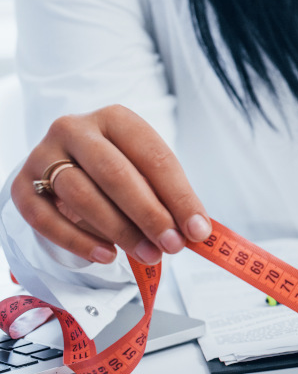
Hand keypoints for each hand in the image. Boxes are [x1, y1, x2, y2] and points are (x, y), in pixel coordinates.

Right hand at [11, 105, 210, 266]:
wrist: (67, 164)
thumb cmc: (118, 167)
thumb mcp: (146, 170)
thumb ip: (169, 196)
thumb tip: (196, 231)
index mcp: (116, 118)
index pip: (153, 157)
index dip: (179, 196)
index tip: (198, 230)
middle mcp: (75, 129)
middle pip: (115, 174)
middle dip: (149, 215)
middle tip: (173, 246)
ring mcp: (43, 155)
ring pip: (82, 196)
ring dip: (119, 231)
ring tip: (149, 255)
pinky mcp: (23, 185)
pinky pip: (47, 219)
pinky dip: (79, 241)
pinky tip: (107, 256)